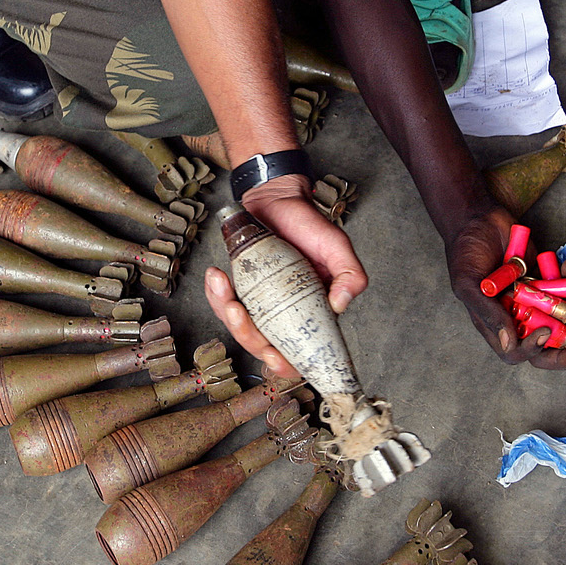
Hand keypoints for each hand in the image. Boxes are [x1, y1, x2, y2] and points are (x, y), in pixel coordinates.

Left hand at [202, 174, 367, 380]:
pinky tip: (215, 276)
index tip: (275, 357)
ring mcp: (260, 304)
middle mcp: (284, 314)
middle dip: (247, 336)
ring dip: (226, 313)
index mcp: (311, 314)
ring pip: (239, 327)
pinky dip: (214, 294)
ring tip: (222, 285)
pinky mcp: (240, 290)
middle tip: (238, 313)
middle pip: (263, 345)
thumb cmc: (309, 224)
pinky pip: (221, 303)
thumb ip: (351, 274)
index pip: (300, 352)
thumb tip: (340, 305)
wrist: (279, 200)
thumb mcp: (337, 246)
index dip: (287, 365)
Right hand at [446, 206, 565, 368]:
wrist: (476, 218)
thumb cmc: (465, 253)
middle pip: (543, 343)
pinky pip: (564, 284)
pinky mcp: (544, 276)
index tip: (544, 334)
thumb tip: (508, 343)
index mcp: (495, 323)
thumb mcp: (468, 285)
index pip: (516, 350)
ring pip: (560, 317)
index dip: (532, 350)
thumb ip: (487, 313)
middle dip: (563, 349)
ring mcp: (532, 296)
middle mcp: (516, 314)